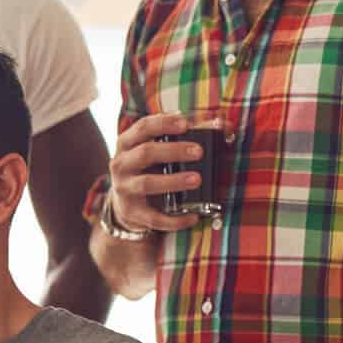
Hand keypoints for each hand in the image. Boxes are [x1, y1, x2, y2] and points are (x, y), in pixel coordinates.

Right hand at [107, 112, 211, 234]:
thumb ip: (184, 136)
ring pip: (147, 183)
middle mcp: (121, 164)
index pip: (142, 127)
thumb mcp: (157, 149)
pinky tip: (193, 217)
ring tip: (197, 179)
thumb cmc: (148, 169)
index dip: (163, 123)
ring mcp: (124, 189)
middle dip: (173, 151)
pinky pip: (154, 217)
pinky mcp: (132, 212)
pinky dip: (175, 219)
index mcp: (127, 144)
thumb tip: (221, 124)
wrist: (125, 204)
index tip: (185, 123)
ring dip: (173, 181)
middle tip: (199, 152)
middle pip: (145, 153)